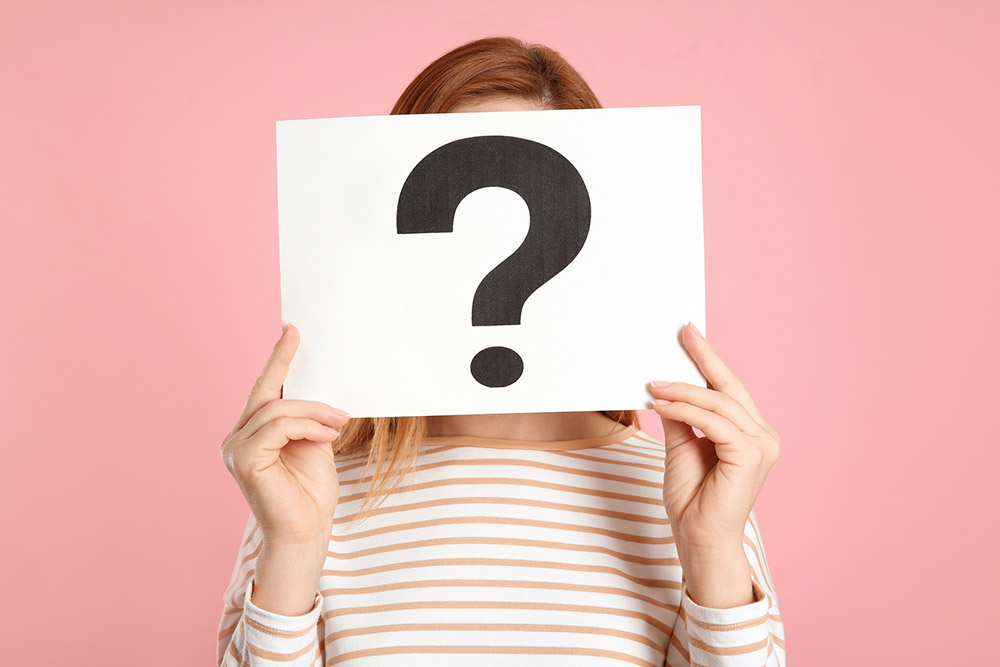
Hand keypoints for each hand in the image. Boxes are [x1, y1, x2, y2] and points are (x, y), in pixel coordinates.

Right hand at [220, 323, 350, 545]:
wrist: (308, 532)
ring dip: (314, 410)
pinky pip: (278, 426)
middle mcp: (237, 438)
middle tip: (299, 336)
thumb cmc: (312, 492)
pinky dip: (307, 425)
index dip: (276, 360)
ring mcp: (236, 449)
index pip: (263, 389)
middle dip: (283, 362)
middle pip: (264, 391)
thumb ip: (308, 416)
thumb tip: (319, 384)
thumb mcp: (315, 442)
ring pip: (277, 409)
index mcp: (252, 433)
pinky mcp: (244, 460)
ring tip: (340, 420)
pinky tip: (328, 433)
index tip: (290, 330)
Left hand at [649, 322, 780, 553]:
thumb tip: (664, 386)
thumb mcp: (681, 446)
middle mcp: (763, 435)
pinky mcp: (751, 454)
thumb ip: (679, 416)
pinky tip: (661, 404)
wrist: (698, 539)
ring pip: (718, 402)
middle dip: (703, 358)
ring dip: (682, 390)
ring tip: (653, 385)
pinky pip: (713, 421)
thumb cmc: (692, 499)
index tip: (689, 333)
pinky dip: (684, 409)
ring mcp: (762, 444)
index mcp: (750, 432)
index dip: (709, 360)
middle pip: (729, 387)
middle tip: (683, 332)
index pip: (728, 388)